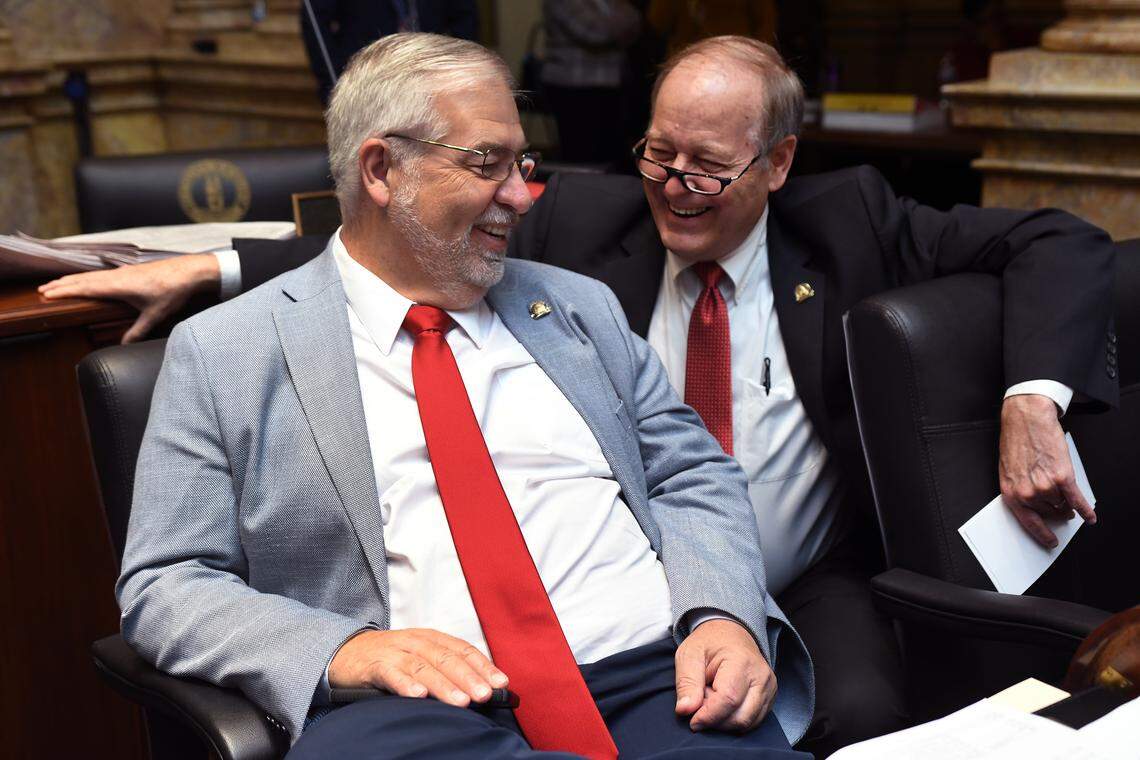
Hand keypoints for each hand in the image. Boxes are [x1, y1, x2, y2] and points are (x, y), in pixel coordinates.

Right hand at [38, 254, 219, 343]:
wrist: (189, 271)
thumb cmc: (173, 291)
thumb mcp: (155, 314)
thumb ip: (138, 330)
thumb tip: (125, 344)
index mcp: (118, 285)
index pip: (85, 288)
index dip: (65, 291)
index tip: (47, 294)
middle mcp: (117, 276)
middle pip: (83, 279)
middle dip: (62, 284)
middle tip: (42, 289)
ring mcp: (123, 272)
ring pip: (92, 275)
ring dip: (73, 279)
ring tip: (58, 283)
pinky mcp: (130, 271)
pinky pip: (102, 274)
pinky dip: (88, 277)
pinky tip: (87, 279)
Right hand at [328, 628, 508, 707]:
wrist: (346, 652)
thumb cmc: (390, 658)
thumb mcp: (419, 658)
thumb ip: (444, 670)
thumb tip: (478, 690)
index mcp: (431, 639)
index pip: (462, 649)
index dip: (482, 665)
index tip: (501, 682)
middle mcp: (416, 641)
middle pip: (446, 658)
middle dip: (468, 677)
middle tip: (486, 694)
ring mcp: (395, 652)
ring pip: (423, 667)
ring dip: (444, 685)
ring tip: (461, 701)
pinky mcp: (374, 664)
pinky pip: (391, 674)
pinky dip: (405, 684)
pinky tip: (418, 696)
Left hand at [674, 618, 775, 732]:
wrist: (730, 634)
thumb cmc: (708, 644)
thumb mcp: (688, 655)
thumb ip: (686, 683)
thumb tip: (685, 710)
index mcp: (741, 661)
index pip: (728, 700)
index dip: (708, 716)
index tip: (692, 720)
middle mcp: (761, 676)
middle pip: (740, 717)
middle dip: (715, 719)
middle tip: (701, 700)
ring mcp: (769, 688)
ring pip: (747, 723)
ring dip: (724, 720)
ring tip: (712, 698)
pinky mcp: (770, 698)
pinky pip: (752, 721)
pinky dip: (734, 719)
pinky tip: (723, 703)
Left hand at [999, 394, 1095, 547]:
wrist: (1027, 419)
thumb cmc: (1016, 441)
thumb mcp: (1009, 471)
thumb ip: (1020, 490)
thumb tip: (1036, 507)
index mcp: (1011, 493)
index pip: (1028, 523)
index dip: (1042, 534)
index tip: (1050, 541)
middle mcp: (1028, 493)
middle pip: (1049, 513)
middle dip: (1055, 509)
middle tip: (1059, 504)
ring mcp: (1045, 486)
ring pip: (1062, 505)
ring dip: (1066, 502)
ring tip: (1064, 491)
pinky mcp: (1062, 477)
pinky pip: (1077, 500)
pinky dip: (1085, 509)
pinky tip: (1090, 516)